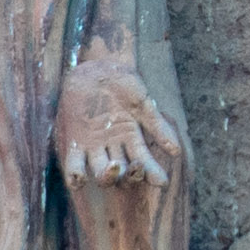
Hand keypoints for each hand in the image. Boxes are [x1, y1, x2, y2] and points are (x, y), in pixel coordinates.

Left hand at [59, 64, 174, 192]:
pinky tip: (79, 179)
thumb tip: (176, 151)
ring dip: (107, 176)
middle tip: (133, 168)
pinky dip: (75, 176)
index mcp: (132, 140)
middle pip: (122, 173)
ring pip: (100, 172)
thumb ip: (157, 126)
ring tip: (113, 168)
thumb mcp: (142, 104)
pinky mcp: (75, 141)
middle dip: (129, 175)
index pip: (144, 164)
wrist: (97, 69)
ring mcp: (94, 146)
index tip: (162, 180)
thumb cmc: (124, 83)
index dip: (152, 173)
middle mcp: (113, 148)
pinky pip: (74, 165)